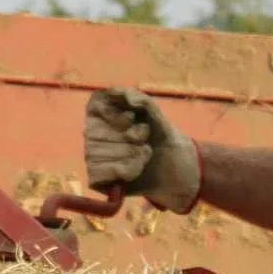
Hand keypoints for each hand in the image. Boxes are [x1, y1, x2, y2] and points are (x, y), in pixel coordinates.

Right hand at [83, 87, 200, 212]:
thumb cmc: (163, 135)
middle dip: (125, 136)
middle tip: (145, 139)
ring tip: (144, 154)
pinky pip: (97, 175)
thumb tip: (112, 91)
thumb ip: (136, 97)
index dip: (110, 113)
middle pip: (93, 132)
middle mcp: (95, 137)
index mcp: (103, 116)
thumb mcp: (154, 111)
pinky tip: (137, 169)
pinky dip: (121, 170)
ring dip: (127, 153)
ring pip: (94, 154)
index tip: (131, 118)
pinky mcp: (100, 181)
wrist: (180, 166)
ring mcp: (95, 159)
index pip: (92, 109)